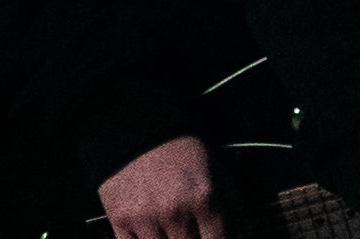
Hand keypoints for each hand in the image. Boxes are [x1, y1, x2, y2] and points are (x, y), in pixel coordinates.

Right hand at [96, 136, 221, 238]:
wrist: (138, 131)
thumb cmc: (181, 151)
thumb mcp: (216, 170)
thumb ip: (228, 205)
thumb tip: (239, 231)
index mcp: (203, 198)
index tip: (212, 236)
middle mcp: (174, 211)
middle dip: (191, 238)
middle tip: (189, 229)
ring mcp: (145, 219)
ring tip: (170, 227)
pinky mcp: (120, 221)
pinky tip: (151, 230)